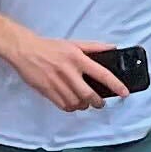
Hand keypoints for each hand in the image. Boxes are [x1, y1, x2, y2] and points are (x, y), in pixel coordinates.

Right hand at [6, 32, 121, 113]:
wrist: (25, 50)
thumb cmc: (51, 47)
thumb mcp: (74, 43)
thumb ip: (94, 47)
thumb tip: (113, 48)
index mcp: (78, 59)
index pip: (102, 73)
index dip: (115, 85)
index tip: (124, 93)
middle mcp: (69, 72)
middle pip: (88, 94)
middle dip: (98, 102)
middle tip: (101, 103)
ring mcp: (57, 82)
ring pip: (76, 102)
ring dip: (84, 105)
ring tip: (86, 103)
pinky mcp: (46, 90)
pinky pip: (63, 105)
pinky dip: (71, 108)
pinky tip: (73, 104)